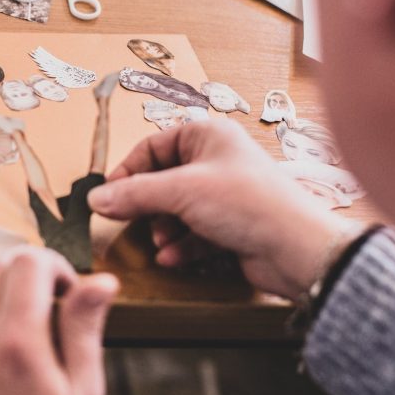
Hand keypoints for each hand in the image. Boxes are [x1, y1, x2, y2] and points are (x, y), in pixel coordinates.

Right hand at [88, 121, 362, 298]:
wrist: (297, 249)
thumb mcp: (181, 192)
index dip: (128, 170)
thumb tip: (96, 198)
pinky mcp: (231, 226)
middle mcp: (217, 161)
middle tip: (128, 220)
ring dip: (163, 228)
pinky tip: (173, 258)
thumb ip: (135, 194)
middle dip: (147, 204)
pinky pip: (193, 232)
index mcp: (208, 136)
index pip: (153, 145)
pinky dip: (181, 245)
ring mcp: (225, 195)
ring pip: (177, 209)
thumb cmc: (249, 203)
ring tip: (159, 242)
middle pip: (163, 179)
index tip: (109, 195)